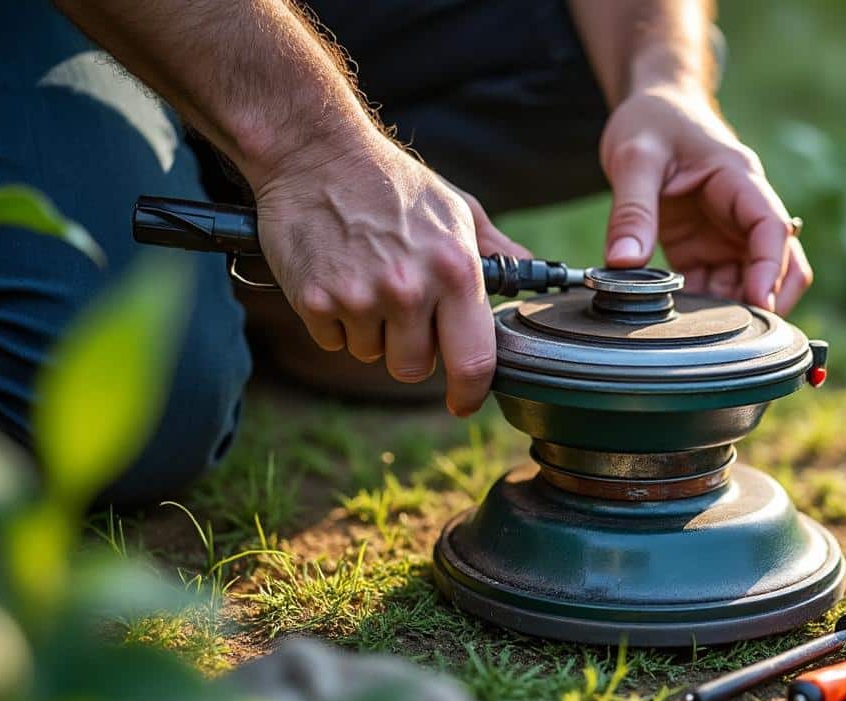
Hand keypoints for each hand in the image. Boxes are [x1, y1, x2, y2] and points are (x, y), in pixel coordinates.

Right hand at [252, 132, 530, 415]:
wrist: (315, 153)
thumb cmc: (392, 182)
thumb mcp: (456, 209)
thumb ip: (495, 251)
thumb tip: (531, 271)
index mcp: (455, 271)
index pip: (473, 361)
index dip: (469, 393)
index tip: (463, 402)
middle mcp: (410, 290)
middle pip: (413, 368)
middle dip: (409, 348)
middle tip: (400, 306)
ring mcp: (360, 298)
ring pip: (371, 354)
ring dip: (370, 330)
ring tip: (366, 277)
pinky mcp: (314, 300)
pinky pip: (333, 340)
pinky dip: (334, 320)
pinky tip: (337, 275)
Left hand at [598, 86, 810, 313]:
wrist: (653, 107)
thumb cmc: (654, 120)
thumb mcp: (635, 157)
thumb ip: (631, 210)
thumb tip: (623, 264)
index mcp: (740, 181)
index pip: (772, 229)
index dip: (771, 269)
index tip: (758, 302)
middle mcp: (742, 211)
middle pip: (781, 264)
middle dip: (769, 298)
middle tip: (738, 331)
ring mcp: (725, 234)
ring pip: (749, 282)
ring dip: (731, 307)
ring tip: (698, 327)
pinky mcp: (704, 248)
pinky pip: (715, 286)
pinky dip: (703, 305)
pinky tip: (679, 317)